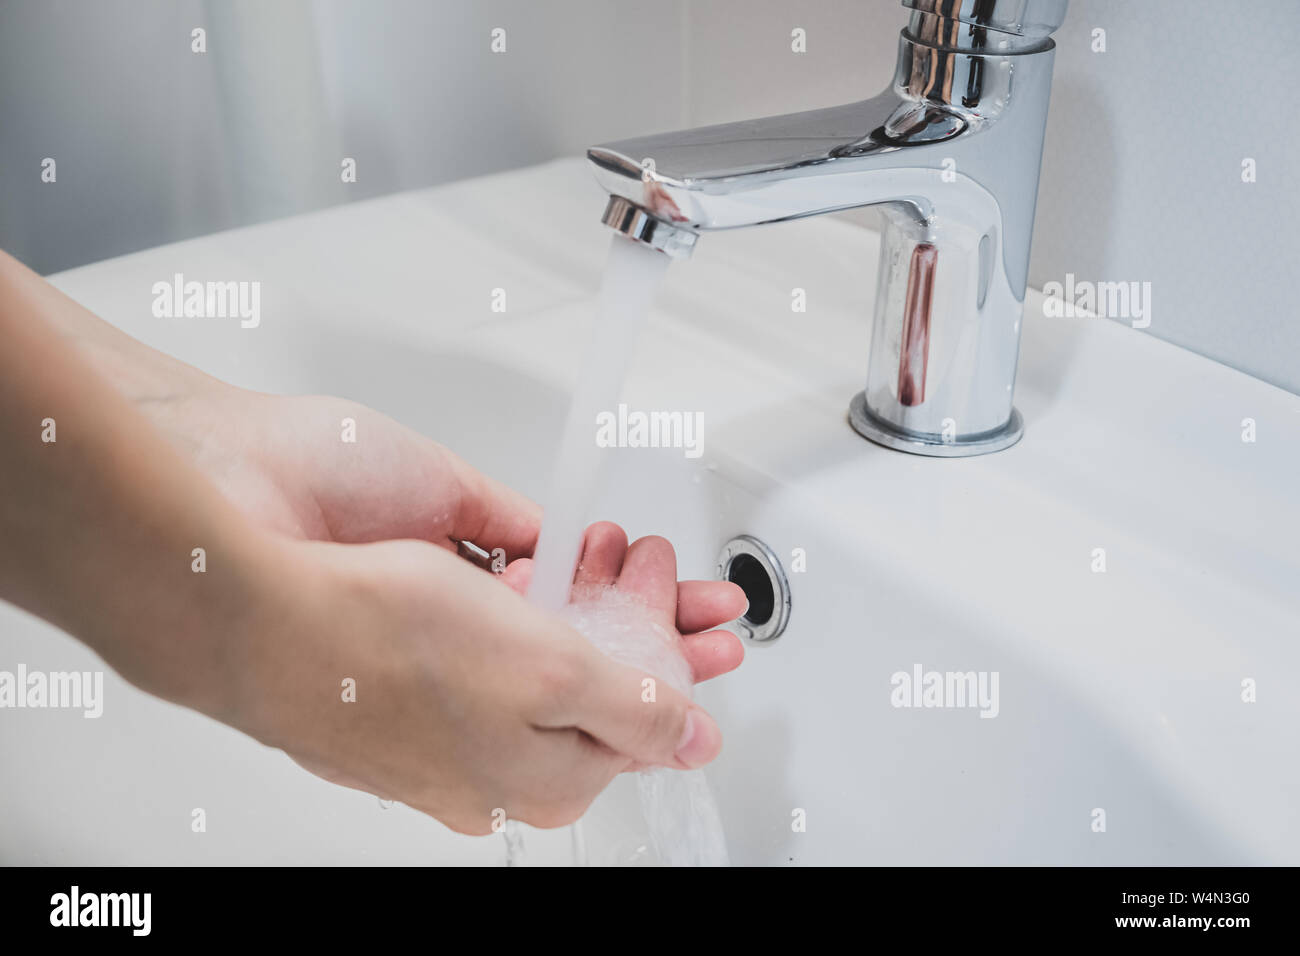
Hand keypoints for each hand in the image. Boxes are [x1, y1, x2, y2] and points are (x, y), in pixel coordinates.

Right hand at [237, 524, 743, 833]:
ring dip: (580, 599)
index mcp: (540, 779)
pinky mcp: (405, 683)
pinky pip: (484, 645)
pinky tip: (515, 568)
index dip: (677, 657)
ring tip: (598, 547)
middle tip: (653, 563)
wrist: (254, 613)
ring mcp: (445, 728)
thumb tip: (699, 743)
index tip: (699, 611)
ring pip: (540, 659)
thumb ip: (636, 711)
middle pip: (592, 688)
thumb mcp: (548, 677)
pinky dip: (515, 601)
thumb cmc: (384, 646)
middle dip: (635, 616)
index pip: (639, 725)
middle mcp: (491, 769)